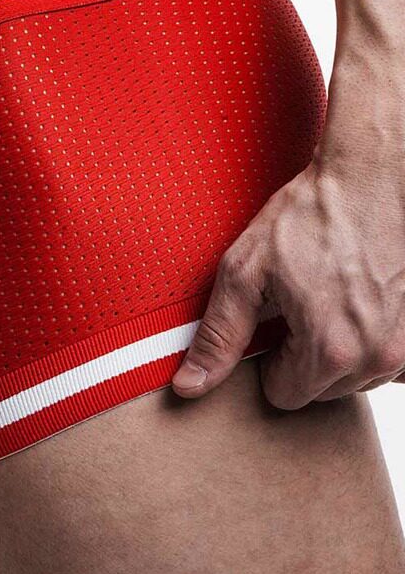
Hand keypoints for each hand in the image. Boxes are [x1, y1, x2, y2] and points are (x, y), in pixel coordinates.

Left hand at [171, 152, 404, 406]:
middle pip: (321, 391)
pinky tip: (360, 304)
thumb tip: (189, 387)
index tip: (273, 320)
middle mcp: (377, 357)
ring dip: (339, 351)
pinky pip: (391, 363)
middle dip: (303, 357)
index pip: (284, 396)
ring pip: (357, 379)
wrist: (371, 177)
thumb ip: (219, 336)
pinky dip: (371, 342)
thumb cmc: (309, 216)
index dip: (269, 359)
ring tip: (331, 298)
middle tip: (301, 303)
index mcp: (329, 349)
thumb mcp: (245, 272)